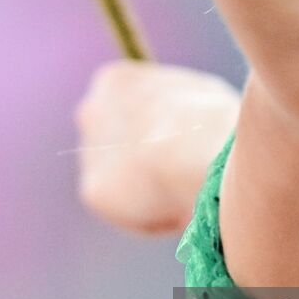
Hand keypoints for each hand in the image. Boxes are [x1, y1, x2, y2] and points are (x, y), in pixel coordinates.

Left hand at [73, 59, 239, 234]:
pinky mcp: (93, 191)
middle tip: (183, 176)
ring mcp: (88, 153)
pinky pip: (131, 213)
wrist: (192, 147)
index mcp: (116, 80)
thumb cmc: (210, 117)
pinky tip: (179, 208)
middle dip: (143, 162)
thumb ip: (176, 107)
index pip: (132, 110)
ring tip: (188, 192)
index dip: (161, 132)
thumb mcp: (199, 95)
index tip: (185, 147)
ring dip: (151, 192)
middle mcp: (91, 111)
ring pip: (124, 182)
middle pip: (118, 144)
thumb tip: (186, 129)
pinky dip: (155, 218)